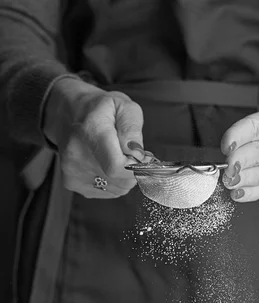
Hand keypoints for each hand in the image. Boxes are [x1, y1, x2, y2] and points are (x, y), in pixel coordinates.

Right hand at [43, 78, 145, 197]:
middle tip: (131, 153)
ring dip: (124, 176)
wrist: (67, 113)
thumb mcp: (123, 106)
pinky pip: (108, 192)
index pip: (117, 166)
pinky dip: (114, 182)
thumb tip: (137, 155)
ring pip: (117, 189)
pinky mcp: (72, 183)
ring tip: (115, 156)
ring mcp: (72, 172)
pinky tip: (105, 164)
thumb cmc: (98, 109)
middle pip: (121, 181)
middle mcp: (77, 155)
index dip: (137, 167)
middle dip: (134, 170)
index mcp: (91, 131)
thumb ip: (132, 130)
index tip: (143, 157)